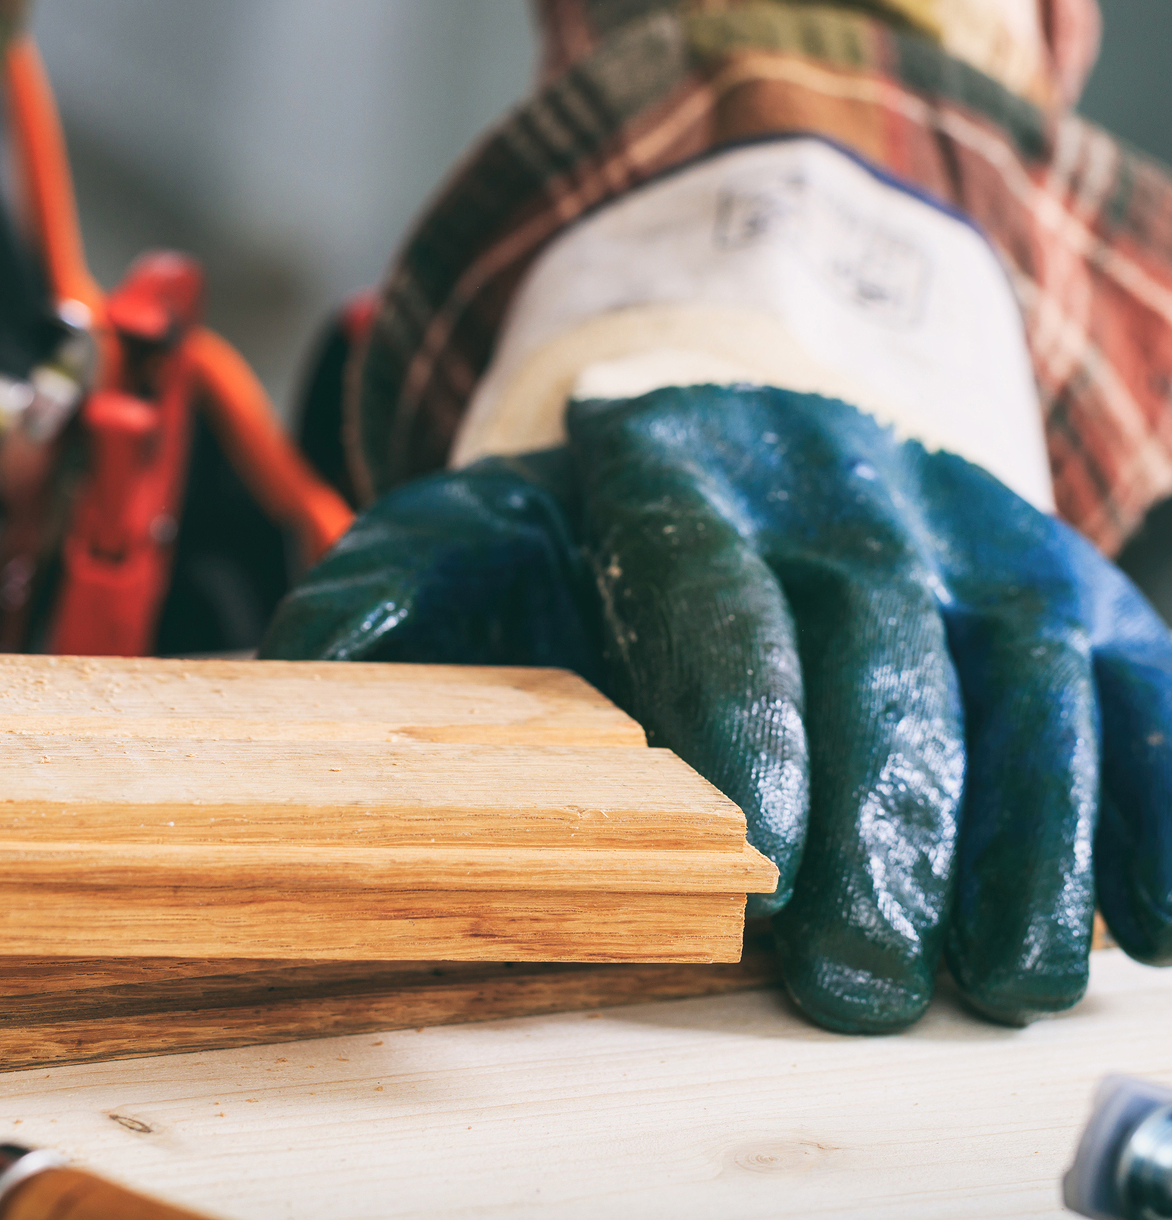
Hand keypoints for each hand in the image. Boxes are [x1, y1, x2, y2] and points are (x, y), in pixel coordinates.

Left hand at [264, 385, 1171, 1031]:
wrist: (755, 397)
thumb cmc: (599, 509)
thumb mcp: (472, 518)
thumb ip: (382, 591)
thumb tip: (296, 677)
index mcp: (686, 474)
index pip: (721, 598)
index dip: (747, 723)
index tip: (752, 857)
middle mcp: (847, 492)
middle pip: (886, 656)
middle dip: (885, 826)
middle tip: (860, 979)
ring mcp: (974, 531)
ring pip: (1030, 683)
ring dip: (1029, 841)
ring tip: (997, 982)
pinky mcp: (1069, 583)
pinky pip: (1145, 686)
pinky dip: (1161, 801)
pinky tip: (1152, 925)